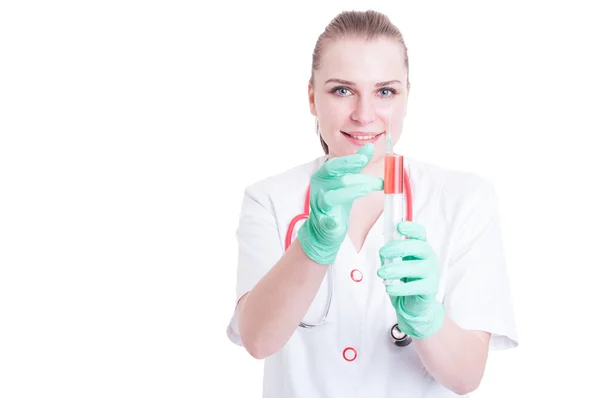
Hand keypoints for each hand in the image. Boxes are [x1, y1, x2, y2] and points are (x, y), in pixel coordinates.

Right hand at [297, 143, 382, 263]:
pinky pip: (326, 220)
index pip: (336, 164)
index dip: (350, 160)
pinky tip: (336, 220)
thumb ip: (356, 165)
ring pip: (332, 197)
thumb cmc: (337, 200)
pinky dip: (331, 220)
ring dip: (351, 193)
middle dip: (356, 177)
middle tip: (374, 176)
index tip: (365, 157)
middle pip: (338, 179)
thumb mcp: (347, 179)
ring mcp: (319, 204)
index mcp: (324, 175)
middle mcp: (319, 187)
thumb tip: (369, 146)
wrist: (324, 227)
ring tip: (367, 189)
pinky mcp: (322, 221)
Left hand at [377, 221, 444, 338]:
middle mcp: (429, 258)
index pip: (420, 233)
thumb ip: (390, 255)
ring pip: (417, 267)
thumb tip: (383, 249)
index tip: (399, 226)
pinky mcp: (430, 289)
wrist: (412, 303)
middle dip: (399, 247)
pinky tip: (389, 288)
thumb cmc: (404, 279)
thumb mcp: (395, 263)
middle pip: (420, 247)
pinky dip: (400, 288)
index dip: (411, 228)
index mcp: (421, 247)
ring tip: (381, 273)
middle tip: (382, 252)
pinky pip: (416, 287)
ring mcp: (432, 273)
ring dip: (396, 269)